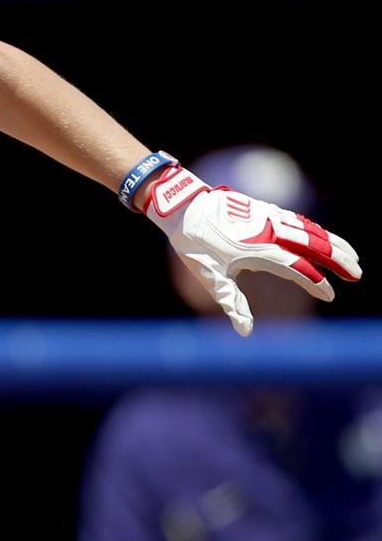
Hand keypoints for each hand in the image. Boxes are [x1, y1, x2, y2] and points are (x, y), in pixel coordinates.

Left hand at [143, 166, 359, 336]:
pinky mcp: (266, 209)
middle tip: (357, 274)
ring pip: (310, 229)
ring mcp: (270, 217)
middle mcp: (270, 231)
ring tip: (352, 255)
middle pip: (314, 244)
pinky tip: (324, 236)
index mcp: (259, 249)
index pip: (297, 267)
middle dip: (338, 259)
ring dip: (333, 241)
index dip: (315, 282)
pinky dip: (317, 229)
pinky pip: (298, 219)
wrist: (183, 207)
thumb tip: (245, 332)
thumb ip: (232, 303)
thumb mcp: (211, 277)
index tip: (329, 294)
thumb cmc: (195, 244)